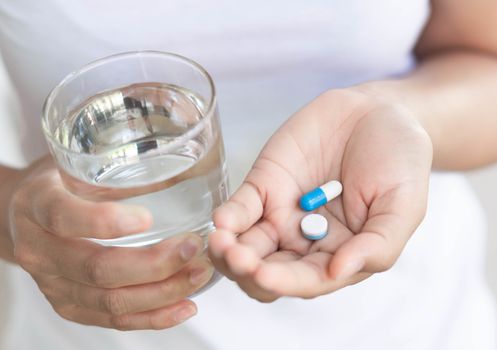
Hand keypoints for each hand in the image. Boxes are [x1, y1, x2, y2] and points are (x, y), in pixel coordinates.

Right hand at [9, 157, 213, 329]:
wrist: (26, 219)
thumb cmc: (63, 184)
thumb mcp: (79, 162)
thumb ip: (117, 166)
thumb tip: (185, 166)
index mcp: (37, 205)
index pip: (64, 217)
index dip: (104, 221)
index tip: (147, 218)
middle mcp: (39, 251)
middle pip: (96, 268)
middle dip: (153, 264)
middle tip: (192, 247)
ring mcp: (53, 285)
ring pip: (110, 300)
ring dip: (162, 292)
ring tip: (199, 274)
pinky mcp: (70, 307)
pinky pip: (113, 320)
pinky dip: (153, 317)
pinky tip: (184, 306)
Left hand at [209, 88, 432, 300]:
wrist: (379, 113)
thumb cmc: (398, 162)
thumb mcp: (403, 205)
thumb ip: (378, 244)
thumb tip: (340, 270)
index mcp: (339, 253)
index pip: (307, 280)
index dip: (285, 282)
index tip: (264, 275)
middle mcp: (305, 240)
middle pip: (267, 270)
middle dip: (248, 271)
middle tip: (238, 260)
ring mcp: (282, 213)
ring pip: (246, 245)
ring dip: (228, 251)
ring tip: (220, 243)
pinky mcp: (265, 185)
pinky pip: (241, 207)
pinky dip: (229, 216)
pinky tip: (221, 221)